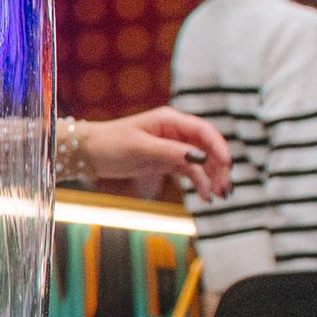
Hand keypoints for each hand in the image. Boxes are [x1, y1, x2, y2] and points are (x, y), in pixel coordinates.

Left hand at [79, 106, 230, 199]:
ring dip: (212, 176)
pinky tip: (204, 195)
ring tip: (217, 195)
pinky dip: (199, 182)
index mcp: (170, 120)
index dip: (218, 146)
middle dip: (218, 166)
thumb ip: (171, 152)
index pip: (203, 131)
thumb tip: (200, 158)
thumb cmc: (111, 144)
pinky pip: (190, 170)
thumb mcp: (141, 148)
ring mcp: (173, 146)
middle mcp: (175, 131)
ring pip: (202, 161)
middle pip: (207, 147)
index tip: (227, 164)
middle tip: (224, 187)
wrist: (89, 154)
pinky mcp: (167, 161)